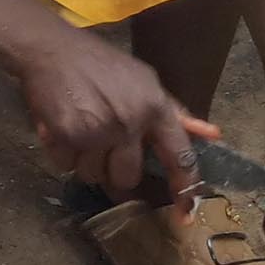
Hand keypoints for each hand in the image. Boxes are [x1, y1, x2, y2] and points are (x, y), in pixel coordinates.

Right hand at [15, 27, 213, 201]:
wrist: (52, 49)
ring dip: (85, 162)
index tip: (185, 215)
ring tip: (79, 132)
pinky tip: (61, 129)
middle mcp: (129, 123)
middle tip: (102, 146)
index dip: (185, 190)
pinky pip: (66, 165)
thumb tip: (212, 135)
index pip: (178, 157)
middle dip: (112, 168)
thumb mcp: (144, 81)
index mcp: (155, 108)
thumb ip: (175, 114)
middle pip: (126, 177)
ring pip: (93, 175)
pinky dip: (62, 154)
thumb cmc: (101, 64)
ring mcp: (97, 131)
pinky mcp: (67, 135)